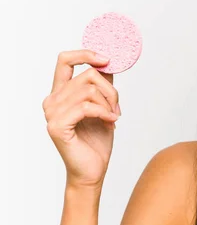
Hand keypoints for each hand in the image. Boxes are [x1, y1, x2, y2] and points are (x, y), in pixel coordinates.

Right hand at [43, 50, 120, 188]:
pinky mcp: (57, 126)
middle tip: (117, 108)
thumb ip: (102, 85)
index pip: (65, 60)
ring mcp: (52, 113)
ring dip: (110, 104)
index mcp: (60, 93)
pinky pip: (87, 107)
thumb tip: (109, 63)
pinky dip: (105, 113)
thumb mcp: (104, 106)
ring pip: (90, 90)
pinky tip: (112, 123)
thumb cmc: (97, 140)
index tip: (107, 59)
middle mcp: (52, 100)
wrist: (92, 170)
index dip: (86, 54)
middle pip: (88, 75)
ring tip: (114, 117)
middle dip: (111, 90)